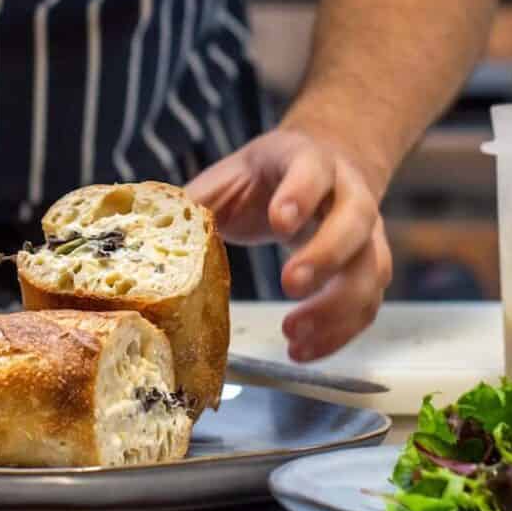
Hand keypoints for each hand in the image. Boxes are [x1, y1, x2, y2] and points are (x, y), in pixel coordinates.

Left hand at [187, 127, 392, 362]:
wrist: (322, 169)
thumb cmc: (267, 178)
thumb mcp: (230, 177)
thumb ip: (196, 204)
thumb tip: (140, 237)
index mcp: (309, 160)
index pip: (313, 171)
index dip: (300, 195)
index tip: (278, 222)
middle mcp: (348, 193)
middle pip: (355, 221)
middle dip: (325, 256)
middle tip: (290, 285)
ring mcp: (367, 232)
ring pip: (371, 269)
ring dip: (337, 308)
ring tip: (293, 335)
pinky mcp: (369, 267)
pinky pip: (368, 304)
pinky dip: (340, 332)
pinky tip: (304, 350)